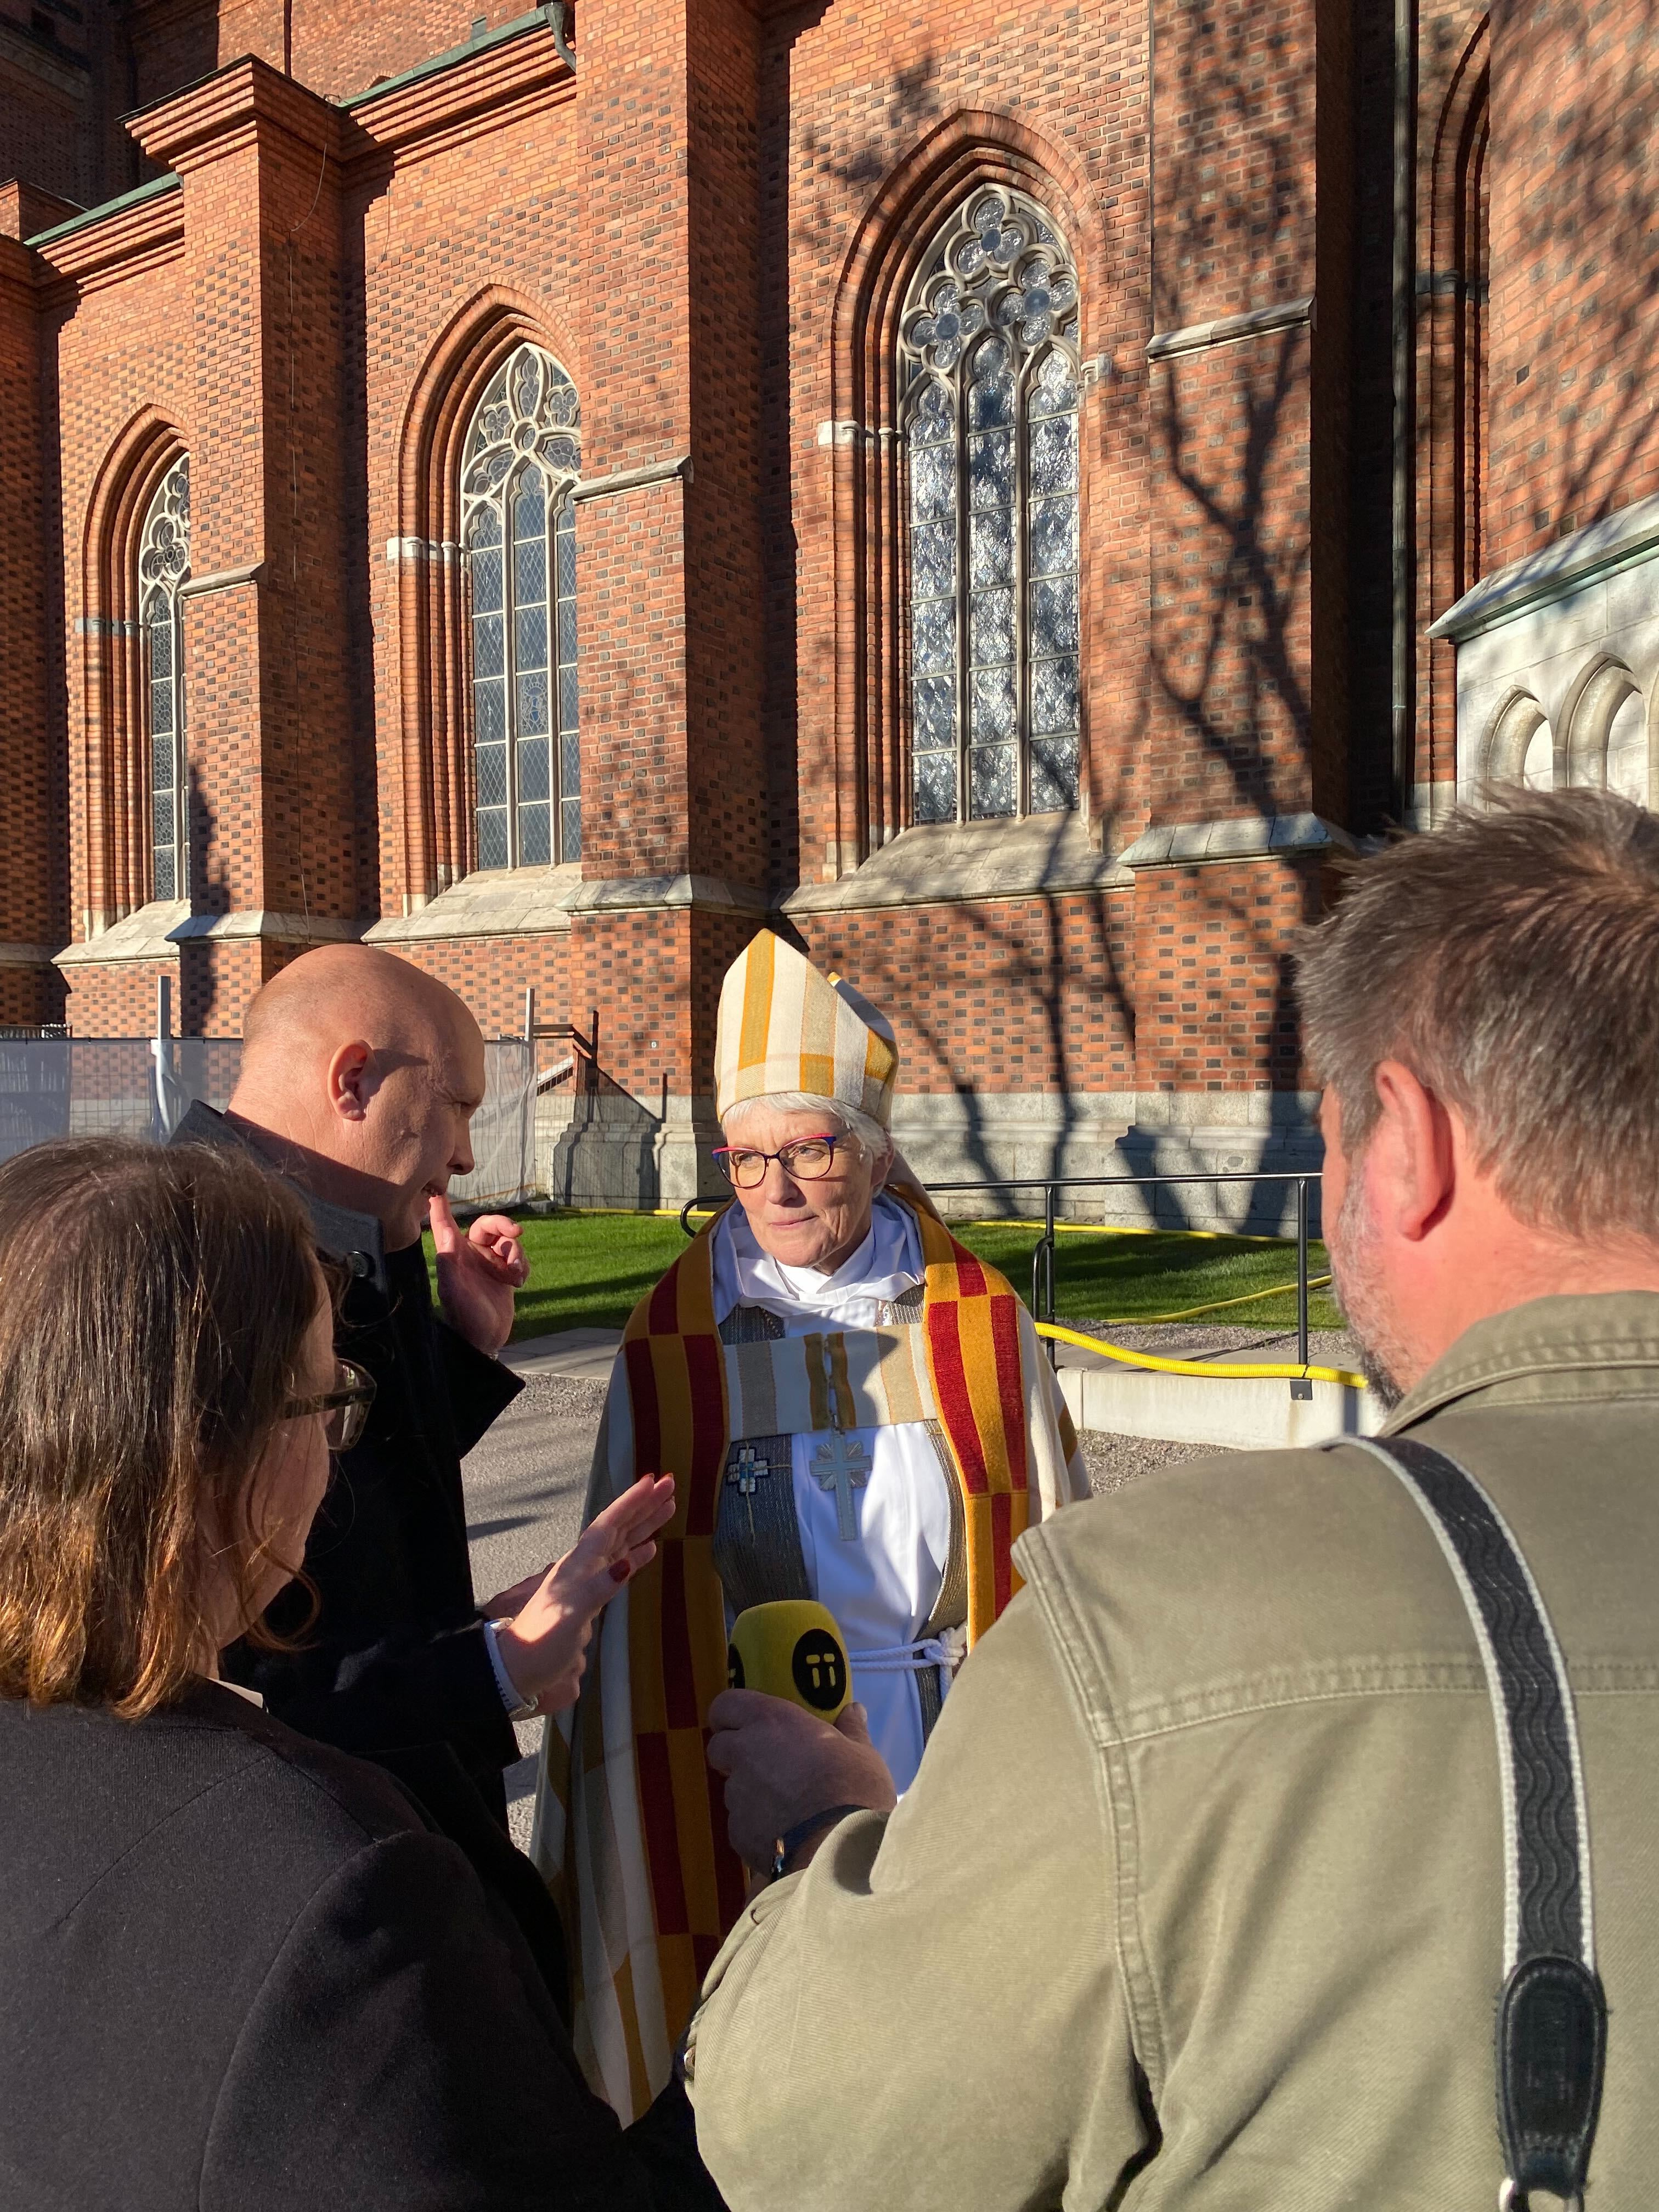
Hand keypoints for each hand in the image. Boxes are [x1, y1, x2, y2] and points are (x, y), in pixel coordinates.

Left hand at [430, 1192, 528, 1355]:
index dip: (442, 1207)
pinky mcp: (505, 1274)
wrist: (486, 1340)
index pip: (445, 1224)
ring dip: (517, 1254)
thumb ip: (449, 1263)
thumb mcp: (454, 1292)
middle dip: (504, 1225)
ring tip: (516, 1274)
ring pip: (508, 1242)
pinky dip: (524, 1267)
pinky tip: (519, 1283)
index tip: (438, 1190)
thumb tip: (446, 1235)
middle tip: (517, 1232)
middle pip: (488, 1225)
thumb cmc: (465, 1318)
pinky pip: (520, 1259)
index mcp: (455, 1255)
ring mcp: (490, 1264)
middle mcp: (472, 1255)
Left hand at [487, 1474, 675, 1715]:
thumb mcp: (570, 1613)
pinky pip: (621, 1565)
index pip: (609, 1523)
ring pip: (622, 1542)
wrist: (520, 1666)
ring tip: (667, 1508)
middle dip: (644, 1505)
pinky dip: (638, 1553)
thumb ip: (599, 1587)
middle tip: (670, 1485)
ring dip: (644, 1524)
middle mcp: (585, 1564)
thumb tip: (627, 1563)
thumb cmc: (542, 1639)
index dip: (631, 1502)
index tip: (654, 1481)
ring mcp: (589, 1579)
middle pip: (619, 1527)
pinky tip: (651, 1548)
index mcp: (579, 1562)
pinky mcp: (593, 1597)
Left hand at [706, 1691, 896, 1870]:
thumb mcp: (862, 1755)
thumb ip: (850, 1730)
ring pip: (733, 1788)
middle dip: (734, 1754)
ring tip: (785, 1807)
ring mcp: (737, 1796)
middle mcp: (745, 1753)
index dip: (729, 1715)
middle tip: (765, 1763)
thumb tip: (853, 1710)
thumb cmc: (854, 1789)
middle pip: (719, 1747)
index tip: (743, 1723)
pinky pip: (742, 1824)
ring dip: (750, 1792)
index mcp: (771, 1722)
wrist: (839, 1852)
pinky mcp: (737, 1834)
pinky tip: (785, 1835)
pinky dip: (757, 1826)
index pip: (726, 1705)